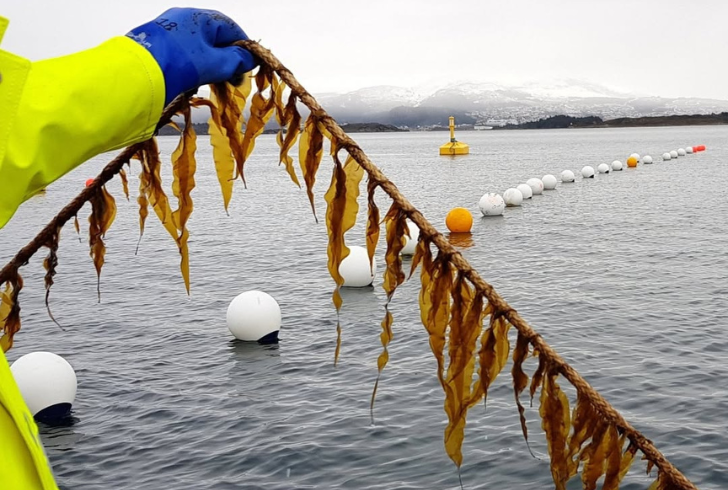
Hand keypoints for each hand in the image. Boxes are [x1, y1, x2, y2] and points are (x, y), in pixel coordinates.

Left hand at [127, 8, 256, 104]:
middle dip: (227, 59)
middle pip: (214, 38)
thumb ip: (237, 60)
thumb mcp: (216, 64)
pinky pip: (184, 54)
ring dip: (211, 65)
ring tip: (215, 82)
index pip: (231, 28)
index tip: (249, 65)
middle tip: (234, 79)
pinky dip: (194, 66)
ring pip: (199, 47)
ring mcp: (169, 31)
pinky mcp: (158, 46)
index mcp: (200, 17)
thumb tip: (249, 58)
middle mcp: (183, 19)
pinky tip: (195, 80)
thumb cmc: (179, 63)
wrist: (139, 74)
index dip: (244, 48)